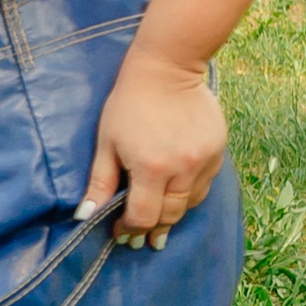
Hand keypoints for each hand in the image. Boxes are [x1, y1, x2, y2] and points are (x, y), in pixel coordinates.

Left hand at [83, 47, 227, 247]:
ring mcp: (204, 160)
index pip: (143, 217)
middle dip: (153, 227)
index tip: (120, 231)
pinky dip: (189, 193)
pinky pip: (204, 185)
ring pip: (190, 203)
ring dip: (172, 212)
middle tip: (141, 236)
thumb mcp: (107, 143)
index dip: (129, 229)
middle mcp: (183, 169)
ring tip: (159, 217)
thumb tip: (86, 216)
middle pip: (170, 215)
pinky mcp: (218, 151)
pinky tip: (176, 191)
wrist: (167, 69)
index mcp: (151, 168)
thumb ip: (100, 183)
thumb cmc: (128, 105)